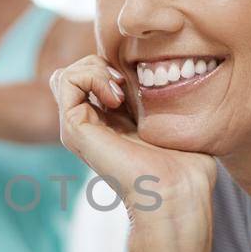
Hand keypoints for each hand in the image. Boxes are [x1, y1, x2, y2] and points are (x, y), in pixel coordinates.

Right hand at [48, 54, 217, 229]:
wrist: (175, 189)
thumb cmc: (185, 162)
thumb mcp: (174, 118)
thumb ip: (160, 96)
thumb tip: (166, 69)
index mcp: (109, 123)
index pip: (91, 77)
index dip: (112, 64)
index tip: (141, 76)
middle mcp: (89, 126)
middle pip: (76, 73)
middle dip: (102, 62)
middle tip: (127, 81)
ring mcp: (77, 128)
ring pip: (67, 74)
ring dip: (95, 67)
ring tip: (121, 88)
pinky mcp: (73, 129)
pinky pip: (65, 80)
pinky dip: (91, 75)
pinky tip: (116, 95)